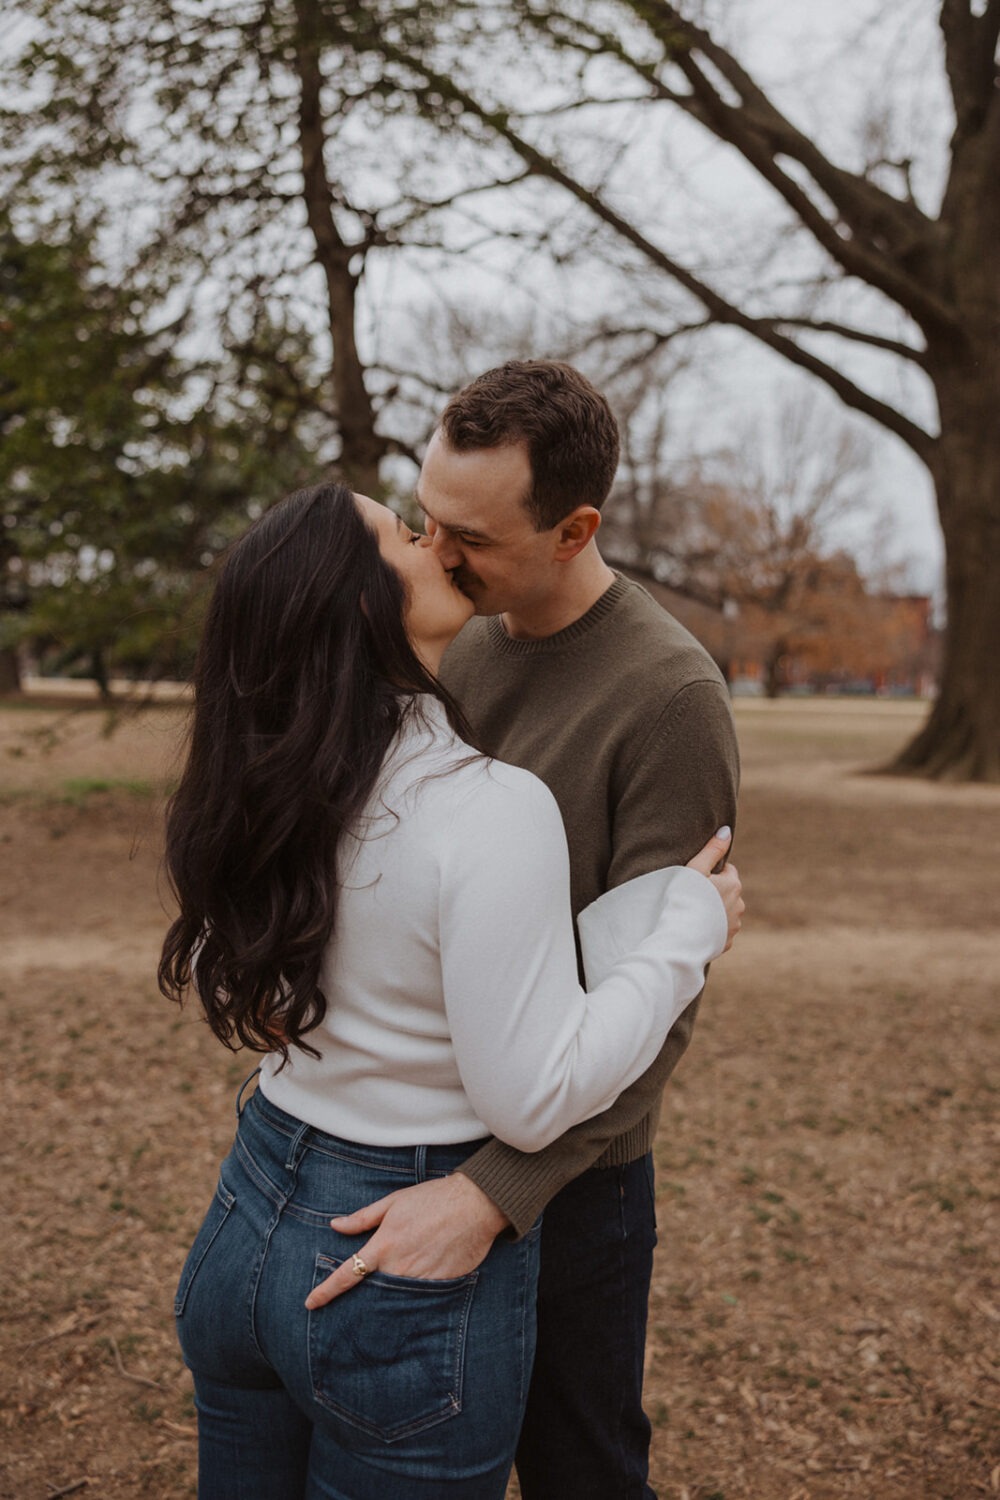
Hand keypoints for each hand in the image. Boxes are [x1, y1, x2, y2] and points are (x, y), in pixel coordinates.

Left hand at [304, 1171, 509, 1309]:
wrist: (475, 1204)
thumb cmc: (432, 1198)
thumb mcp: (394, 1201)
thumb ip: (363, 1218)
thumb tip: (336, 1225)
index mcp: (383, 1245)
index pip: (347, 1274)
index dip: (326, 1290)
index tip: (311, 1303)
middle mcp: (398, 1266)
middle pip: (372, 1291)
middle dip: (365, 1297)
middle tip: (367, 1294)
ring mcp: (419, 1279)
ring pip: (396, 1297)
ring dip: (390, 1297)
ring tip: (396, 1290)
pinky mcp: (440, 1286)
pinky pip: (420, 1297)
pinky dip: (414, 1295)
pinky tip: (420, 1286)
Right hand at [686, 826, 743, 951]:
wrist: (682, 939)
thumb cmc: (686, 900)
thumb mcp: (696, 868)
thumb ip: (712, 849)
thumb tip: (726, 831)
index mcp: (733, 884)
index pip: (727, 870)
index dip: (711, 872)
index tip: (696, 878)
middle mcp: (739, 904)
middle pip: (727, 892)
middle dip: (715, 892)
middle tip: (693, 895)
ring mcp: (734, 925)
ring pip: (726, 912)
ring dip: (715, 911)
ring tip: (694, 913)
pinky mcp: (726, 942)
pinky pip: (721, 930)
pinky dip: (712, 928)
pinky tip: (697, 928)